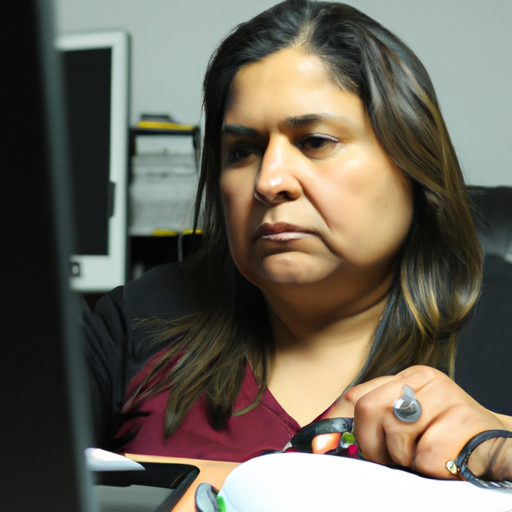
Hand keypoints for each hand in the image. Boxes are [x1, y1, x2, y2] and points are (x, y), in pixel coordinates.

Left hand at [327, 365, 508, 478]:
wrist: (496, 447)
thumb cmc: (444, 438)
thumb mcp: (406, 424)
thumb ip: (372, 423)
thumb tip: (322, 439)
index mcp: (406, 377)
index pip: (357, 395)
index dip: (335, 422)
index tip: (319, 446)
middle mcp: (424, 379)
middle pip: (368, 408)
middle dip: (372, 444)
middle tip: (391, 459)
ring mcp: (446, 397)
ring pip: (396, 433)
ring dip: (405, 458)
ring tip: (424, 456)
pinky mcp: (464, 421)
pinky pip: (425, 454)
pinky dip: (429, 468)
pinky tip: (447, 461)